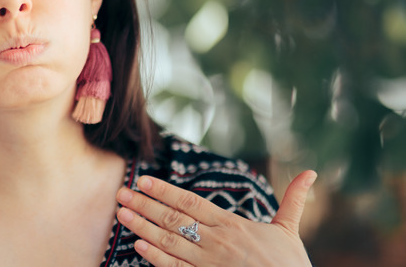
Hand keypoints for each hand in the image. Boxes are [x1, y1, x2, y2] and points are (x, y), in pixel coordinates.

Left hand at [116, 170, 316, 266]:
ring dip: (143, 228)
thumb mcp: (290, 231)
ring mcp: (209, 264)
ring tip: (122, 215)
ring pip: (169, 242)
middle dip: (144, 205)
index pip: (191, 202)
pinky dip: (156, 258)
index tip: (143, 181)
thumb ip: (293, 200)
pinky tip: (138, 247)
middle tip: (121, 194)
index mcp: (232, 225)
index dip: (165, 191)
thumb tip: (311, 173)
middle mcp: (217, 242)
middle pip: (173, 219)